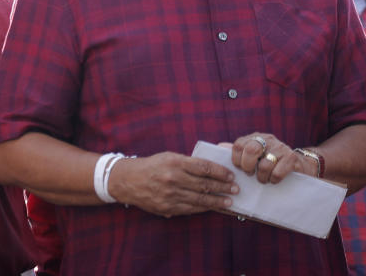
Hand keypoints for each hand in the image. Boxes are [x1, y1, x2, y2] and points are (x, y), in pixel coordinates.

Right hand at [108, 151, 237, 217]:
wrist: (129, 180)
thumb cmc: (153, 165)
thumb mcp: (170, 156)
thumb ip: (188, 163)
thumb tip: (211, 169)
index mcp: (175, 162)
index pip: (204, 167)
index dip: (220, 172)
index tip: (230, 175)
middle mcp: (173, 178)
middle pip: (204, 184)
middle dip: (223, 187)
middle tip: (235, 189)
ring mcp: (170, 195)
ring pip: (199, 199)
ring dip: (217, 201)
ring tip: (229, 201)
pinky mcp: (167, 207)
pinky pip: (190, 209)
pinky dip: (203, 208)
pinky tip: (212, 207)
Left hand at [231, 133, 316, 183]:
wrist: (301, 165)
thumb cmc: (273, 162)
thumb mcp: (256, 154)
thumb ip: (239, 151)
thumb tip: (219, 146)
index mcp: (256, 137)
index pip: (239, 144)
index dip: (236, 160)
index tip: (241, 169)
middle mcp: (268, 139)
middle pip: (251, 150)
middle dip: (248, 167)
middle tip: (251, 175)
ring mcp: (281, 148)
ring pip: (264, 165)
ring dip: (262, 178)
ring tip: (264, 180)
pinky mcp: (292, 158)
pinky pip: (277, 172)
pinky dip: (274, 180)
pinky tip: (274, 180)